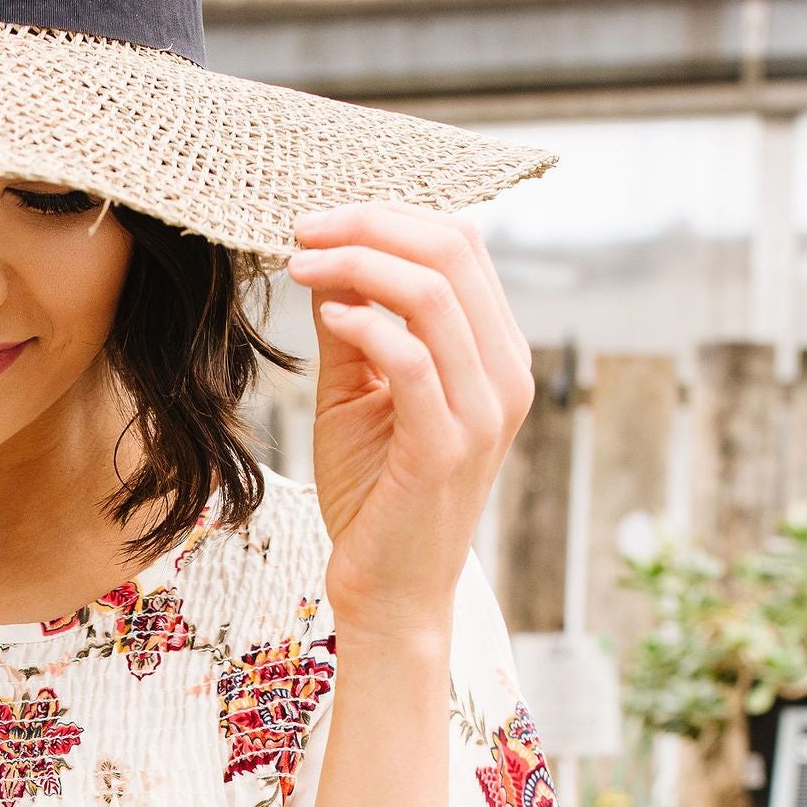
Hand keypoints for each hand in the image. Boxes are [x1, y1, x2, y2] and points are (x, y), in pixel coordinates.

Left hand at [287, 204, 533, 639]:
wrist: (390, 590)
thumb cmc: (375, 494)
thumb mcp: (358, 394)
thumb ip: (354, 328)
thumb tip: (328, 255)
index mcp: (494, 352)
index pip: (459, 245)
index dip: (387, 217)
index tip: (318, 222)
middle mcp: (505, 373)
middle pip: (452, 250)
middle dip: (369, 224)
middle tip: (302, 229)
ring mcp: (484, 411)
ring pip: (434, 293)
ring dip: (357, 264)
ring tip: (300, 264)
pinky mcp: (448, 447)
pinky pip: (414, 360)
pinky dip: (367, 326)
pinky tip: (327, 316)